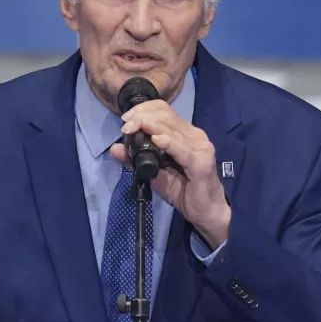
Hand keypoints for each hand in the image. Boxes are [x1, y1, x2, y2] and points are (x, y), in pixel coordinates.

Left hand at [111, 100, 230, 247]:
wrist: (205, 212)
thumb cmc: (183, 191)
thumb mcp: (153, 173)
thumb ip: (135, 160)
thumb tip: (115, 148)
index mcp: (184, 134)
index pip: (163, 110)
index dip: (143, 110)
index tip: (126, 120)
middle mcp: (194, 135)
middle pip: (165, 115)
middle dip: (141, 116)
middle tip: (125, 126)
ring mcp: (200, 147)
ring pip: (172, 128)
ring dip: (149, 125)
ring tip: (132, 129)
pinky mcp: (201, 163)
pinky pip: (182, 149)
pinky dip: (168, 142)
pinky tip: (156, 139)